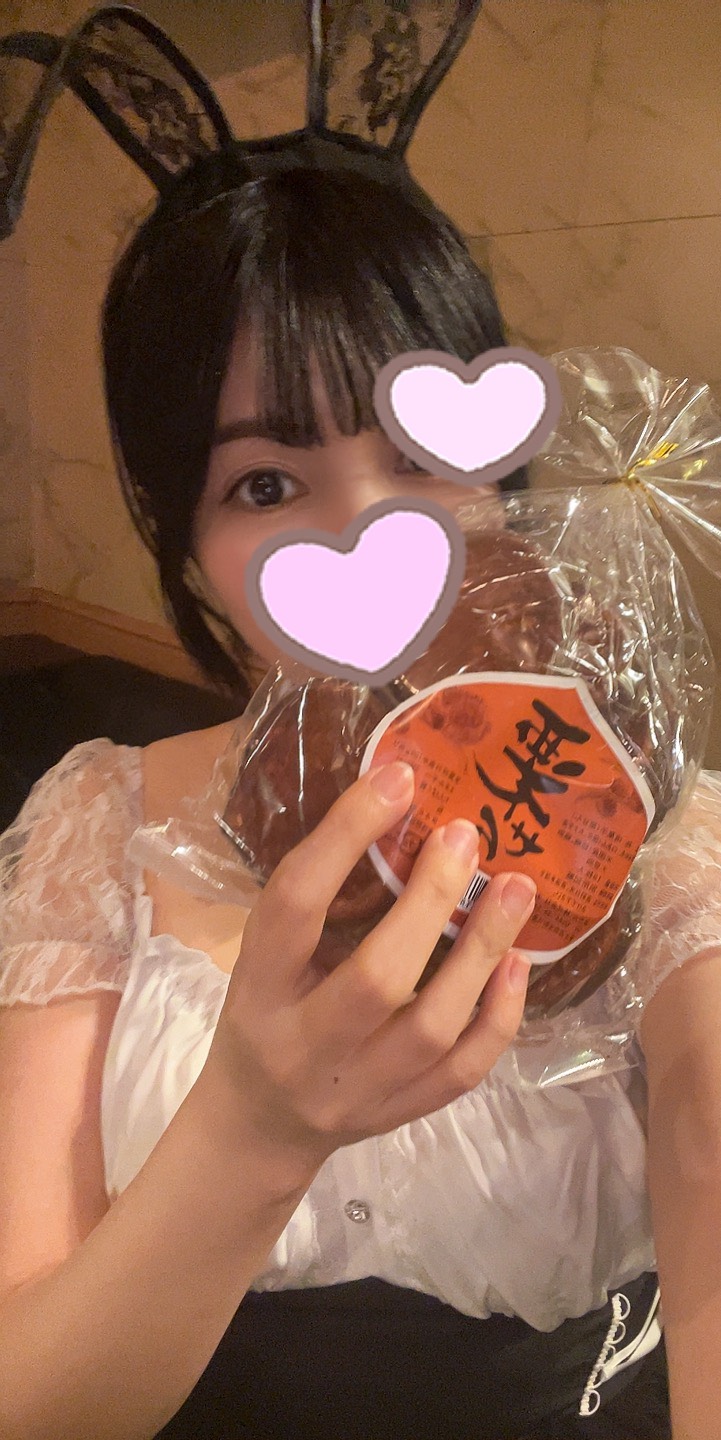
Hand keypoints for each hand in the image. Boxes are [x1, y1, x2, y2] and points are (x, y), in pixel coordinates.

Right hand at [204, 762, 534, 1162]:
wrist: (261, 1124)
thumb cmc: (265, 1012)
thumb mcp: (263, 956)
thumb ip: (318, 903)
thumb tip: (400, 810)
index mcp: (260, 987)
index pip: (296, 906)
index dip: (345, 837)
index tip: (399, 780)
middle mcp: (306, 1043)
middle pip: (377, 978)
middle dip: (430, 900)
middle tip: (466, 836)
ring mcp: (360, 1088)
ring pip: (433, 1027)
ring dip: (481, 951)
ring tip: (517, 888)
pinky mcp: (402, 1114)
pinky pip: (464, 1070)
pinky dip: (499, 1014)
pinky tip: (517, 963)